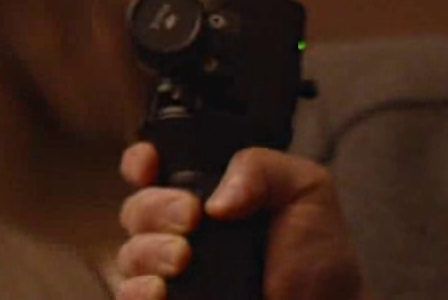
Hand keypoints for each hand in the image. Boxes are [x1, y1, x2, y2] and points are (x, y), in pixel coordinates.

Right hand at [114, 141, 365, 299]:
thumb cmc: (318, 258)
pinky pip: (130, 296)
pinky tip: (158, 290)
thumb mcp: (305, 190)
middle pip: (136, 208)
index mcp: (209, 193)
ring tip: (182, 259)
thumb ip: (260, 168)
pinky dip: (136, 290)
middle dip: (155, 206)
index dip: (141, 161)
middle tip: (191, 217)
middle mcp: (184, 230)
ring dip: (148, 250)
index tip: (150, 164)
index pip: (154, 167)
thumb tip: (216, 199)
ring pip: (129, 253)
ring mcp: (173, 273)